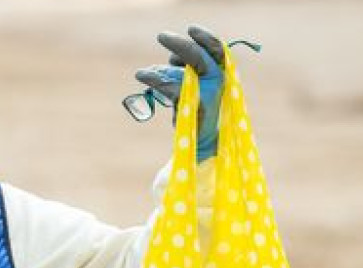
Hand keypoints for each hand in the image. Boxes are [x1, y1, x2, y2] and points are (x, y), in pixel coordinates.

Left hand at [134, 25, 224, 162]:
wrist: (199, 143)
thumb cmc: (195, 112)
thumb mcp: (191, 85)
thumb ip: (183, 70)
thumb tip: (167, 60)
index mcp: (221, 73)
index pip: (218, 50)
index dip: (206, 38)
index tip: (191, 29)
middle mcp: (218, 82)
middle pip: (199, 57)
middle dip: (179, 44)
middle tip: (161, 36)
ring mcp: (207, 95)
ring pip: (181, 73)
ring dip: (159, 71)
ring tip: (141, 74)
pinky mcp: (194, 108)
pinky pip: (172, 88)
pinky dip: (155, 80)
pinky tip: (143, 76)